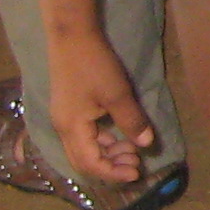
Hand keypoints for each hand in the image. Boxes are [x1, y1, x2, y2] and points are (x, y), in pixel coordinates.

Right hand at [43, 35, 154, 184]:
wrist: (71, 36)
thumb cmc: (94, 65)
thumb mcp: (118, 94)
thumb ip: (131, 121)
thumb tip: (146, 144)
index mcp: (71, 128)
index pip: (90, 163)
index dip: (113, 173)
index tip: (137, 172)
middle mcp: (63, 128)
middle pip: (84, 161)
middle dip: (110, 166)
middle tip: (137, 162)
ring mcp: (64, 118)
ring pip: (84, 148)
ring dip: (108, 153)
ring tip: (133, 149)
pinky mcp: (69, 109)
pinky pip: (84, 135)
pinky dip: (102, 141)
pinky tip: (120, 136)